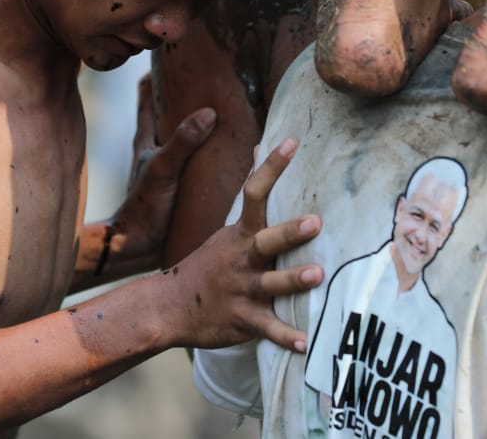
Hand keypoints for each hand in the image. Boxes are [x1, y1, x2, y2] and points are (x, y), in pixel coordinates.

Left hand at [115, 76, 216, 263]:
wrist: (134, 249)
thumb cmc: (144, 208)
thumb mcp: (164, 170)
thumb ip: (183, 142)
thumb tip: (207, 113)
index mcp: (146, 139)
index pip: (148, 94)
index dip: (158, 72)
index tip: (176, 54)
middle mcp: (153, 149)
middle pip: (165, 110)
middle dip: (182, 92)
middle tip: (207, 75)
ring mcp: (164, 167)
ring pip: (177, 134)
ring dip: (194, 121)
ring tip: (223, 107)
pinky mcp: (175, 185)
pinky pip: (191, 158)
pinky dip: (203, 148)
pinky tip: (223, 151)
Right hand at [169, 138, 322, 352]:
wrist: (170, 306)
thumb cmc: (209, 264)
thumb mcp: (227, 228)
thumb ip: (251, 194)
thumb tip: (260, 148)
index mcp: (240, 234)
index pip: (254, 192)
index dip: (272, 166)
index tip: (293, 142)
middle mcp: (242, 259)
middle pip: (266, 240)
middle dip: (290, 232)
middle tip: (316, 222)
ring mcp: (242, 290)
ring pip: (270, 284)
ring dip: (293, 280)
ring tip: (316, 275)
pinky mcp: (242, 320)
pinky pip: (267, 329)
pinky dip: (285, 337)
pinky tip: (306, 344)